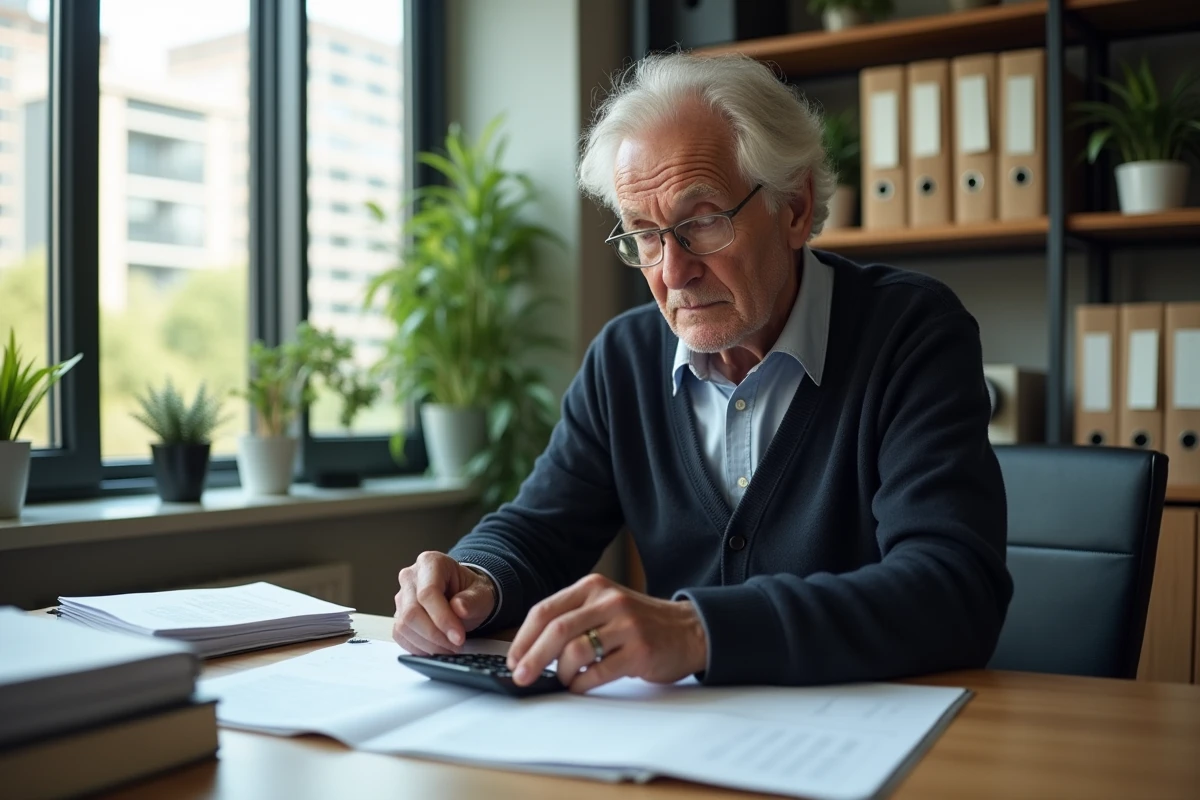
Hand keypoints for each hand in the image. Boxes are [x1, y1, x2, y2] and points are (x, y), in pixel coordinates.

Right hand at [392, 551, 495, 654]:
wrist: (464, 596)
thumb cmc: (471, 592)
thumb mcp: (482, 593)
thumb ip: (472, 600)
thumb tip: (459, 609)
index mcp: (431, 562)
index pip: (428, 593)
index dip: (442, 618)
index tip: (458, 637)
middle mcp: (411, 577)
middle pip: (412, 612)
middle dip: (435, 635)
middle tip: (456, 646)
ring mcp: (402, 596)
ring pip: (404, 626)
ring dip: (428, 644)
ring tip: (450, 647)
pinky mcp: (399, 615)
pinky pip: (400, 635)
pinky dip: (418, 647)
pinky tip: (436, 648)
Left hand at [506, 574, 706, 693]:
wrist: (689, 629)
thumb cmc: (640, 622)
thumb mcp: (606, 606)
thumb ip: (574, 618)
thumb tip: (531, 649)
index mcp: (593, 588)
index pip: (545, 610)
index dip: (523, 637)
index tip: (513, 658)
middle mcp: (608, 601)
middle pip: (556, 630)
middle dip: (532, 657)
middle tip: (521, 677)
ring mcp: (625, 625)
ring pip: (575, 651)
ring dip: (560, 672)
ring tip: (563, 680)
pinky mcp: (639, 650)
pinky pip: (598, 672)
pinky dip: (581, 684)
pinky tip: (580, 685)